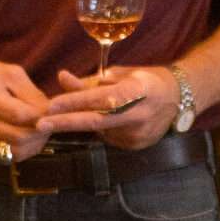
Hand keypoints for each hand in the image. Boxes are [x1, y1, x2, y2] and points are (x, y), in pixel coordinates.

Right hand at [0, 57, 53, 159]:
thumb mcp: (12, 74)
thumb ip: (32, 95)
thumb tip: (52, 113)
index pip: (19, 115)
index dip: (41, 116)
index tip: (54, 110)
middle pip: (18, 136)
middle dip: (41, 131)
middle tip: (52, 121)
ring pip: (15, 151)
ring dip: (34, 143)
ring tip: (42, 129)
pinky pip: (8, 156)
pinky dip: (24, 148)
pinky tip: (29, 135)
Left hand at [39, 64, 181, 149]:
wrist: (179, 99)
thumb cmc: (145, 80)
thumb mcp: (120, 74)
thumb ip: (90, 81)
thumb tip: (61, 78)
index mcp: (139, 90)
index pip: (101, 98)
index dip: (75, 102)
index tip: (51, 105)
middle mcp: (140, 115)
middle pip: (96, 122)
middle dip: (65, 123)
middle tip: (40, 125)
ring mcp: (139, 134)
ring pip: (99, 130)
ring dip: (81, 123)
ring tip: (74, 114)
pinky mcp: (136, 146)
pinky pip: (108, 137)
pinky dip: (99, 130)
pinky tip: (102, 120)